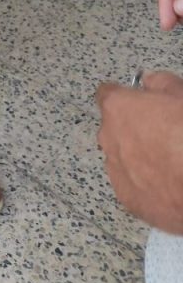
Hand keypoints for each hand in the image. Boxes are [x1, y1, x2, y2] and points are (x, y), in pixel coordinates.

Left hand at [96, 72, 182, 233]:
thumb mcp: (181, 94)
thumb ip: (160, 82)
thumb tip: (149, 81)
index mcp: (118, 109)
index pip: (107, 94)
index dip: (123, 97)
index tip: (137, 102)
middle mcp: (109, 138)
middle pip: (113, 129)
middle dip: (131, 129)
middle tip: (160, 135)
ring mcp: (116, 172)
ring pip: (120, 158)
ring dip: (136, 158)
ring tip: (166, 164)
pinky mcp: (128, 200)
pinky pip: (131, 186)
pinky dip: (144, 184)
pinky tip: (166, 186)